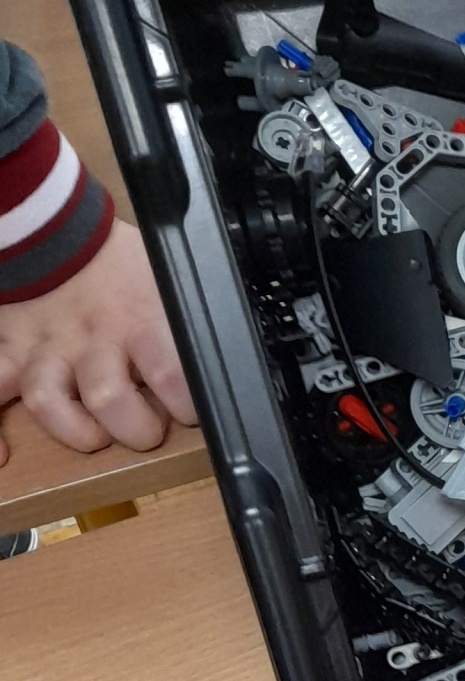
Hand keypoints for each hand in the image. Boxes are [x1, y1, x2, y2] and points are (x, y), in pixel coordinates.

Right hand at [0, 220, 195, 464]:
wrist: (50, 224)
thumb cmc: (116, 261)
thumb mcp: (164, 282)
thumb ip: (184, 322)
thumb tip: (227, 353)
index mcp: (138, 320)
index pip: (169, 372)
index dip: (184, 404)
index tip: (187, 410)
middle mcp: (89, 339)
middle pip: (108, 399)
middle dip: (134, 427)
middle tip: (147, 427)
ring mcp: (44, 348)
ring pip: (50, 402)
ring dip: (75, 431)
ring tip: (93, 435)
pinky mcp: (7, 350)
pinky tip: (5, 455)